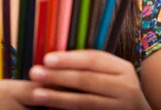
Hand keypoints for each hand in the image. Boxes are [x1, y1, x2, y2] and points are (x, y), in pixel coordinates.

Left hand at [28, 50, 151, 109]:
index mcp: (123, 69)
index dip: (69, 59)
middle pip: (87, 80)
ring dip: (57, 97)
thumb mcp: (111, 72)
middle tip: (35, 73)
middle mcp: (125, 88)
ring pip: (84, 102)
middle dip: (58, 76)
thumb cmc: (116, 88)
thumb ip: (90, 65)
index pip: (93, 60)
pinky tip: (50, 108)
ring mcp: (120, 108)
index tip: (46, 58)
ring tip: (37, 93)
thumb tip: (53, 57)